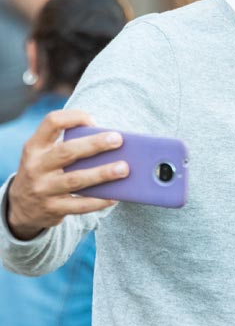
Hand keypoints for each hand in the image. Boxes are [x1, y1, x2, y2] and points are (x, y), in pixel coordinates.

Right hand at [7, 109, 128, 240]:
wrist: (20, 208)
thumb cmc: (45, 172)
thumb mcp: (45, 155)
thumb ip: (68, 145)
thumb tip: (110, 142)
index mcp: (35, 146)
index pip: (52, 122)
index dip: (74, 117)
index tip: (94, 121)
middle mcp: (36, 166)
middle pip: (67, 151)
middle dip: (95, 144)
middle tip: (118, 140)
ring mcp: (42, 189)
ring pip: (76, 180)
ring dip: (102, 174)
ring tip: (123, 169)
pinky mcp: (52, 209)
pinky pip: (80, 205)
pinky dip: (99, 201)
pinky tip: (115, 196)